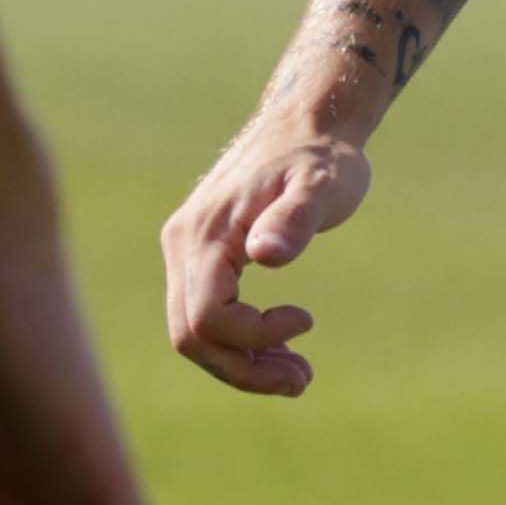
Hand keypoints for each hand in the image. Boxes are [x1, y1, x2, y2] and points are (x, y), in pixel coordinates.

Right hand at [162, 99, 374, 398]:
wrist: (304, 124)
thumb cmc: (320, 155)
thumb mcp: (322, 184)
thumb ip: (295, 217)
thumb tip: (266, 255)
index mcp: (206, 233)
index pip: (206, 317)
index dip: (254, 337)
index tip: (307, 320)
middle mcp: (183, 244)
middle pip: (190, 336)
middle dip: (245, 369)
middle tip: (303, 380)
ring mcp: (185, 251)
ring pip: (192, 333)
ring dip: (242, 364)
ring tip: (299, 376)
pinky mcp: (198, 256)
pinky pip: (203, 315)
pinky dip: (238, 343)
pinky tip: (281, 351)